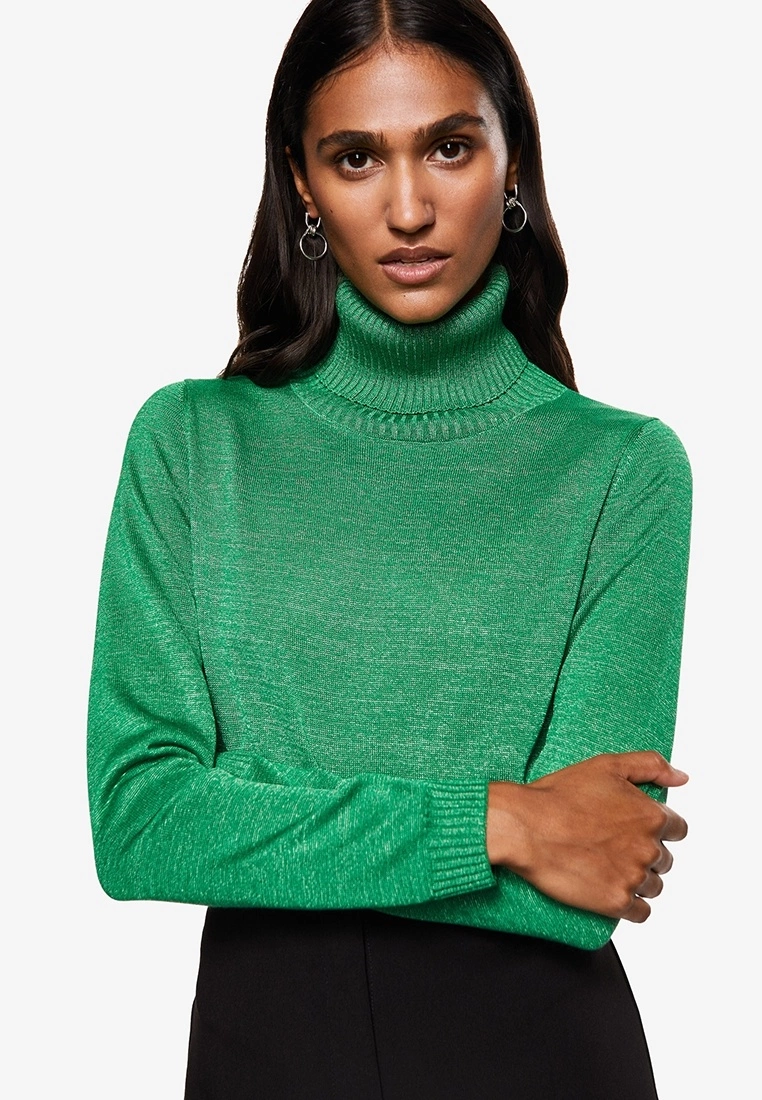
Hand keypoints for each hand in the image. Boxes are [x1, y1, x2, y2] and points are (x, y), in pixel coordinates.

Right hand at [486, 751, 688, 922]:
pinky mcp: (616, 901)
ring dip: (638, 879)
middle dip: (644, 854)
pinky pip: (641, 913)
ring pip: (654, 886)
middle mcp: (648, 848)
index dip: (656, 828)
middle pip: (665, 860)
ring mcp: (633, 877)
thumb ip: (650, 766)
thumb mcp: (607, 765)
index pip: (677, 829)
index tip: (634, 828)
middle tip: (614, 846)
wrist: (525, 826)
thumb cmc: (560, 794)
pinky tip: (613, 891)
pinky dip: (631, 905)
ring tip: (609, 867)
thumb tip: (681, 777)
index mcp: (651, 816)